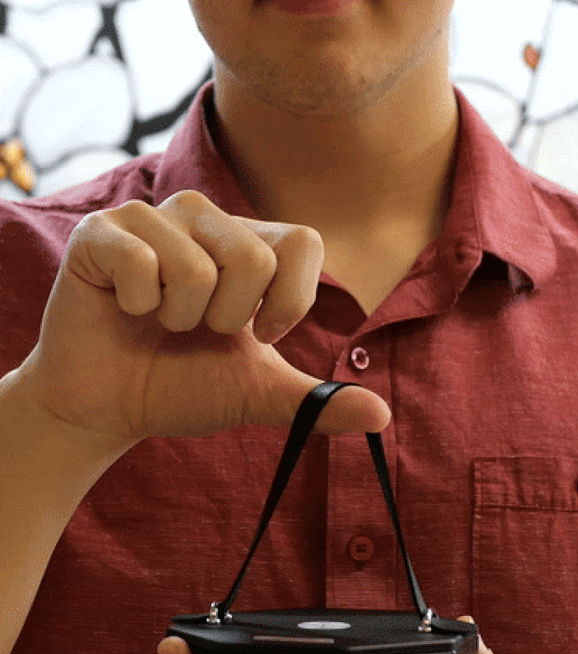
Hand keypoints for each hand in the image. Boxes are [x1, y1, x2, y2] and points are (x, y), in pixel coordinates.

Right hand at [18, 190, 390, 446]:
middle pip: (254, 260)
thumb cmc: (182, 387)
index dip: (288, 301)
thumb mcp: (258, 392)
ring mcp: (154, 218)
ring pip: (199, 268)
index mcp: (250, 245)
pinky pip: (141, 263)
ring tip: (159, 320)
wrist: (107, 406)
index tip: (256, 333)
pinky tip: (125, 308)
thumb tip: (382, 417)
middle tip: (193, 329)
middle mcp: (207, 218)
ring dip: (180, 319)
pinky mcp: (102, 231)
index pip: (305, 243)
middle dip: (226, 321)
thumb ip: (318, 400)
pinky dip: (136, 306)